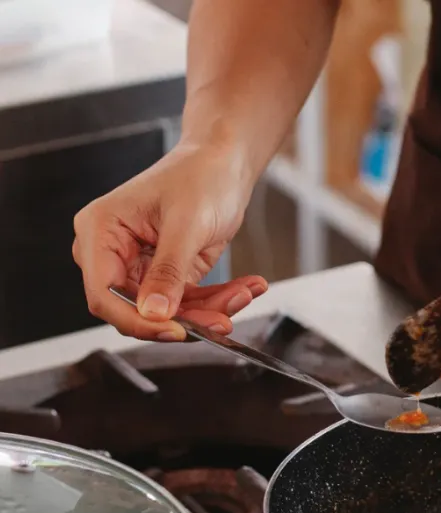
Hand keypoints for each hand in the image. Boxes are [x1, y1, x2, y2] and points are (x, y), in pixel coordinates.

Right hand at [73, 142, 265, 340]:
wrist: (224, 163)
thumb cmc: (201, 175)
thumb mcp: (187, 223)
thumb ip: (168, 271)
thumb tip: (155, 314)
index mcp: (101, 231)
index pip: (104, 294)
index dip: (138, 320)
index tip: (177, 330)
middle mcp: (113, 252)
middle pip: (138, 310)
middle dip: (186, 317)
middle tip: (224, 317)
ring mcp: (140, 265)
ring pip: (169, 312)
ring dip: (210, 310)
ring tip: (246, 292)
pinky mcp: (167, 274)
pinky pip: (189, 302)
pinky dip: (218, 300)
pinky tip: (246, 288)